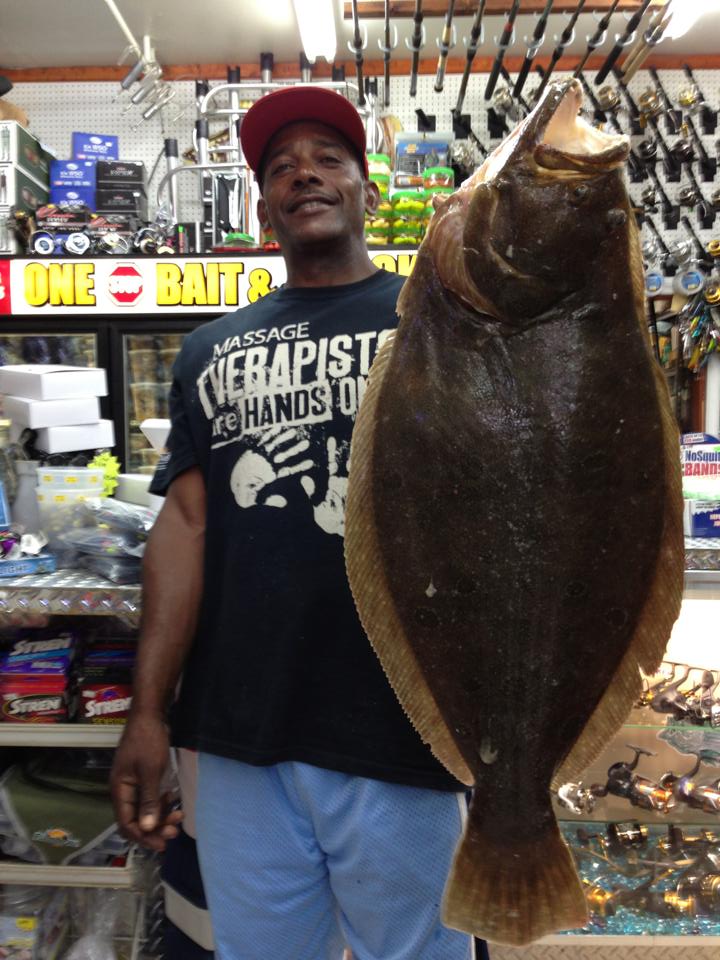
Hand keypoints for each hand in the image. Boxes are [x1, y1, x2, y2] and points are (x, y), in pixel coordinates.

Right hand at [110, 712, 182, 851]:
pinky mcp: (144, 776)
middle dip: (155, 828)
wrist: (150, 715)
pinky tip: (176, 802)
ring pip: (146, 809)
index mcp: (120, 790)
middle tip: (174, 832)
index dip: (142, 837)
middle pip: (136, 819)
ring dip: (161, 816)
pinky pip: (152, 797)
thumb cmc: (148, 741)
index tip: (162, 844)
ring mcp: (134, 783)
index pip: (126, 824)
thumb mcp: (150, 772)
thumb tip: (146, 829)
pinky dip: (163, 803)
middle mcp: (124, 789)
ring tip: (179, 818)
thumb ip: (149, 801)